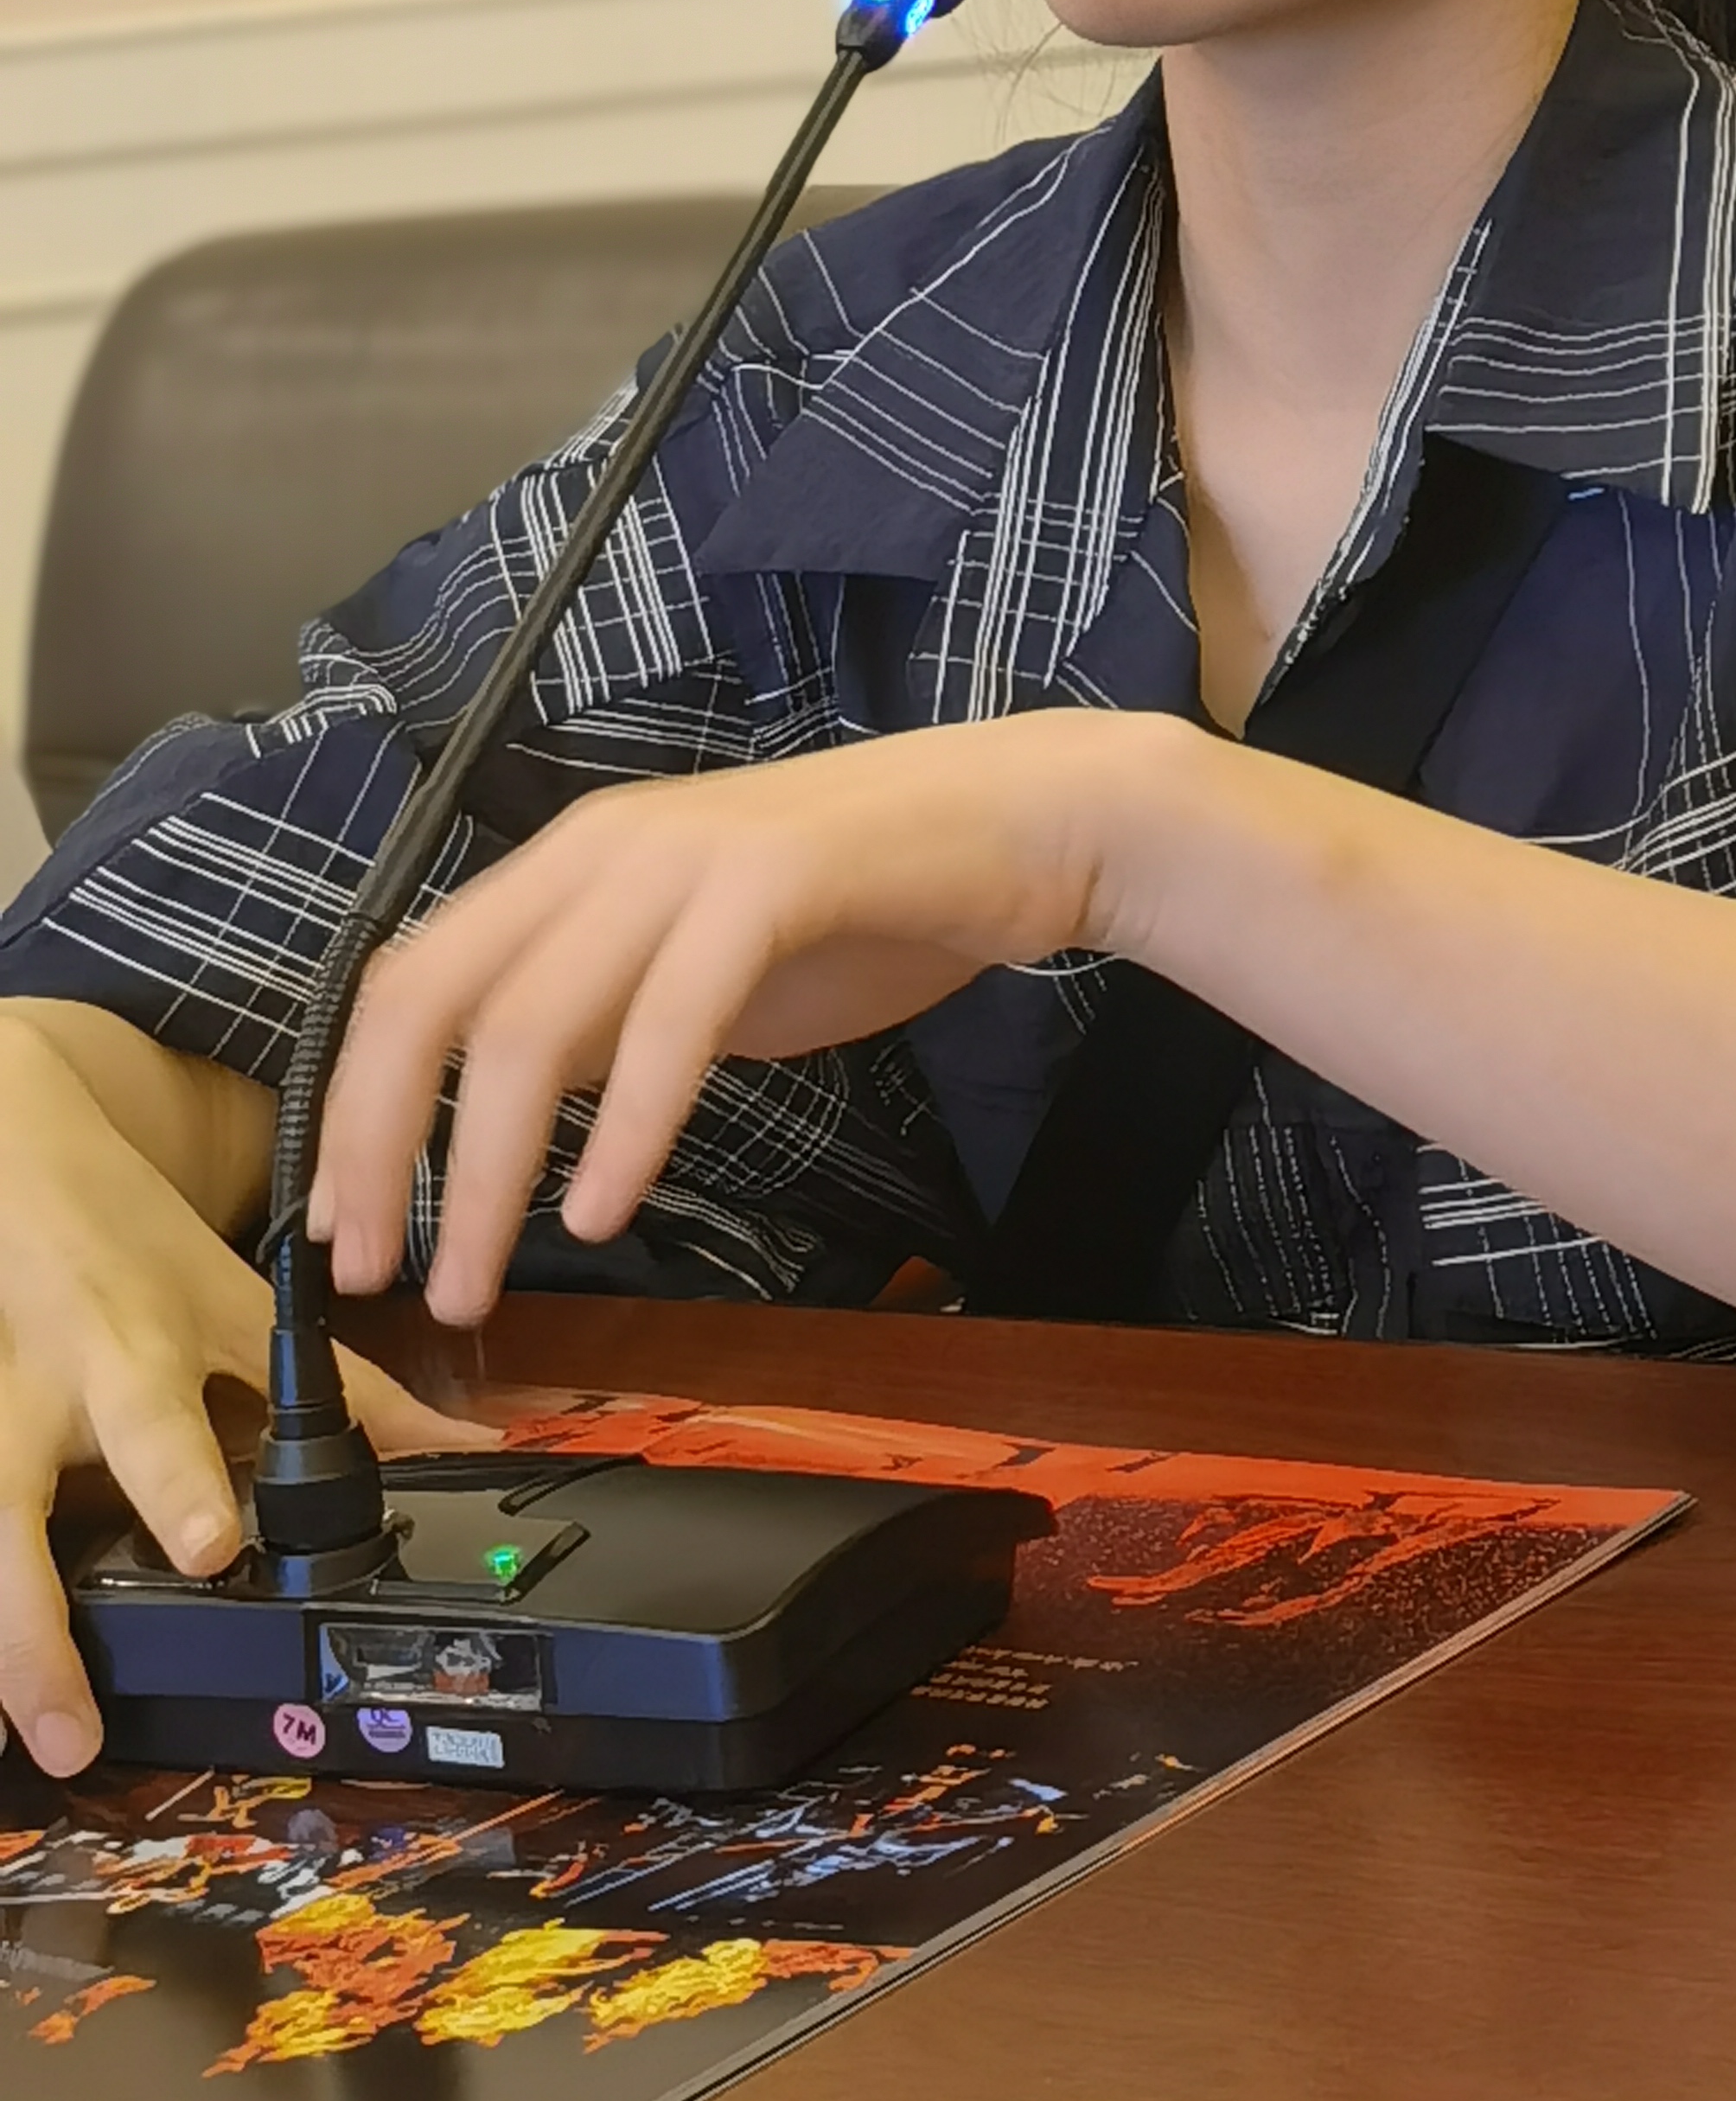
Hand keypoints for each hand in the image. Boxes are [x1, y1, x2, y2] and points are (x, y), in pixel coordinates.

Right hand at [0, 1024, 489, 1778]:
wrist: (16, 1162)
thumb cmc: (138, 1250)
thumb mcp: (245, 1305)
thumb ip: (354, 1390)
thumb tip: (468, 1445)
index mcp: (137, 1357)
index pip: (163, 1425)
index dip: (181, 1488)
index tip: (208, 1548)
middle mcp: (46, 1397)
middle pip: (23, 1490)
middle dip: (43, 1600)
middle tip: (76, 1703)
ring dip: (1, 1640)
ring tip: (30, 1737)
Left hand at [314, 710, 1174, 1326]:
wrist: (1025, 824)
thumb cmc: (869, 903)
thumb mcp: (697, 965)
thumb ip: (604, 1019)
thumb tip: (509, 1117)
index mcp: (575, 863)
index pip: (412, 981)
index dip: (355, 1108)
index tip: (344, 1227)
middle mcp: (606, 846)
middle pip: (438, 999)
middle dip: (384, 1146)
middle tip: (379, 1270)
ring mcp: (687, 857)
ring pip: (533, 1018)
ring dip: (489, 1168)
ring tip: (479, 1276)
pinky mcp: (774, 880)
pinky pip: (671, 1016)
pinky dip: (627, 1125)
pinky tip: (603, 1210)